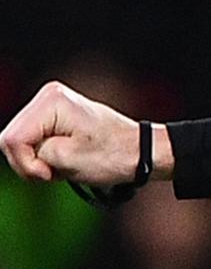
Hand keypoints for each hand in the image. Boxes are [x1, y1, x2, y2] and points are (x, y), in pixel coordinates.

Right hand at [1, 81, 144, 185]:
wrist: (140, 151)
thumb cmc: (111, 155)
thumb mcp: (65, 159)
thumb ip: (30, 152)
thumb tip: (14, 144)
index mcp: (52, 101)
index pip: (12, 139)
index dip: (26, 163)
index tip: (50, 173)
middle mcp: (49, 96)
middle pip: (10, 139)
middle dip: (30, 162)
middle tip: (57, 171)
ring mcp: (50, 104)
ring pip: (17, 143)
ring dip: (37, 161)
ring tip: (64, 164)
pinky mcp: (53, 116)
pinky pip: (30, 142)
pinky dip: (43, 156)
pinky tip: (63, 158)